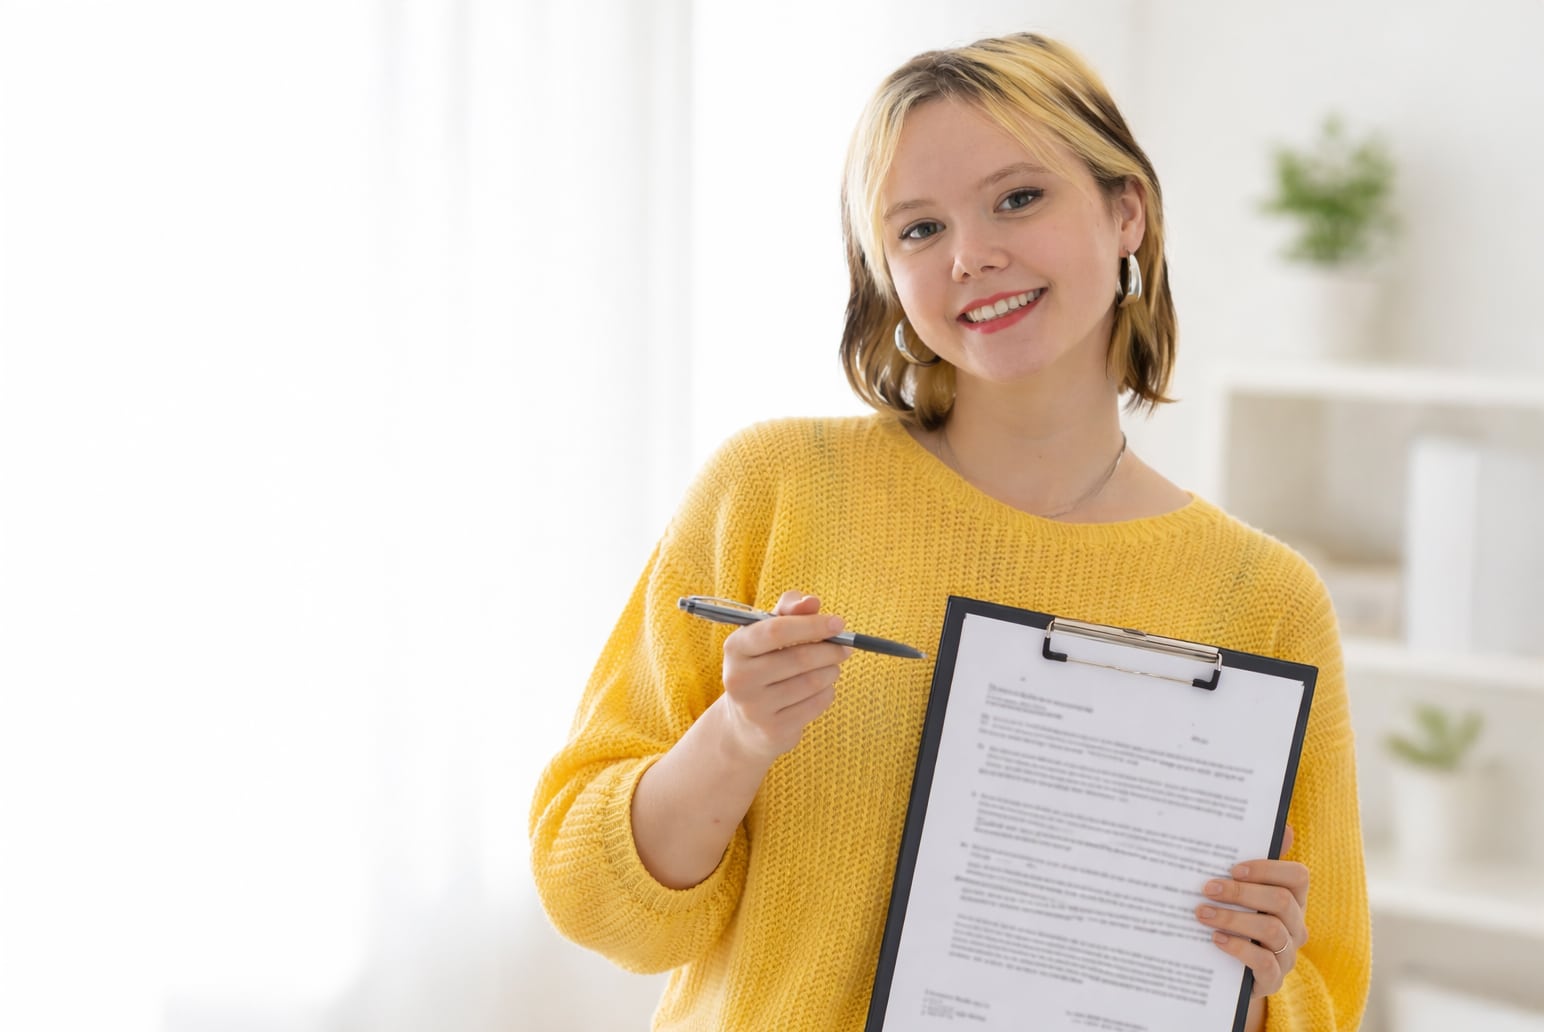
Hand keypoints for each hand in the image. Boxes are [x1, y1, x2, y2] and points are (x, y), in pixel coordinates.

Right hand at [719, 590, 852, 764]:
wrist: (745, 723)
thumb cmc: (763, 665)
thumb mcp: (768, 634)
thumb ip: (790, 611)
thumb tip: (812, 602)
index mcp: (735, 647)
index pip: (776, 630)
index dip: (811, 625)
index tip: (838, 623)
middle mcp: (739, 678)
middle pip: (799, 658)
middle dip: (830, 650)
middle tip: (845, 647)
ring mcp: (755, 708)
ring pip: (812, 682)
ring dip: (831, 671)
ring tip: (831, 667)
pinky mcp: (773, 730)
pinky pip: (816, 704)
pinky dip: (827, 692)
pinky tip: (821, 689)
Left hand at [1195, 824, 1309, 998]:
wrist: (1227, 973)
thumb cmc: (1235, 922)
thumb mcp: (1239, 894)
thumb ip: (1251, 865)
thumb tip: (1280, 826)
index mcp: (1292, 899)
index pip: (1298, 876)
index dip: (1268, 869)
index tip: (1233, 868)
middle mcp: (1296, 926)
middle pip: (1282, 901)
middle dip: (1241, 892)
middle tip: (1207, 888)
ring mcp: (1288, 954)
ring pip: (1273, 930)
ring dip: (1233, 919)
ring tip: (1202, 914)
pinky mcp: (1274, 979)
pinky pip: (1266, 963)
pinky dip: (1240, 948)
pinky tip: (1216, 940)